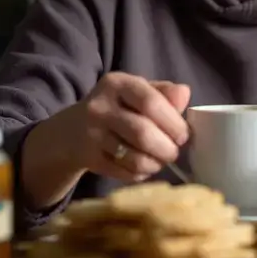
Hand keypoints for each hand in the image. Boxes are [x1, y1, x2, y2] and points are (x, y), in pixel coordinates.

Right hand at [64, 72, 190, 182]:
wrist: (72, 131)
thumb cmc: (116, 108)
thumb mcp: (136, 91)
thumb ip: (163, 92)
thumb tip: (184, 94)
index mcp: (116, 84)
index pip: (150, 102)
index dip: (173, 122)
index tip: (183, 135)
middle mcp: (100, 107)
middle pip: (143, 133)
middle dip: (166, 148)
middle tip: (173, 152)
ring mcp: (92, 135)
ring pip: (135, 158)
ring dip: (155, 164)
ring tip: (160, 160)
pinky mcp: (90, 159)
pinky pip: (124, 173)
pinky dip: (140, 174)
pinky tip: (143, 167)